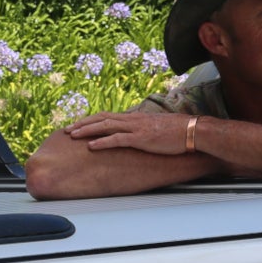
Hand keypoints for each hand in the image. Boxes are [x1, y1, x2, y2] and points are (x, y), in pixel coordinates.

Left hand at [66, 112, 195, 155]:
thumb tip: (137, 135)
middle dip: (83, 123)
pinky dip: (102, 142)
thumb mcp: (158, 129)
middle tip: (68, 129)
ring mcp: (136, 128)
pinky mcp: (141, 139)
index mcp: (136, 118)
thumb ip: (145, 130)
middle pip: (102, 118)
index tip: (79, 125)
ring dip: (86, 130)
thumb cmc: (179, 132)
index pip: (109, 116)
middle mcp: (133, 120)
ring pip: (105, 126)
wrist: (193, 131)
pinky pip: (117, 139)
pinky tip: (91, 146)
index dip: (92, 120)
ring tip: (72, 135)